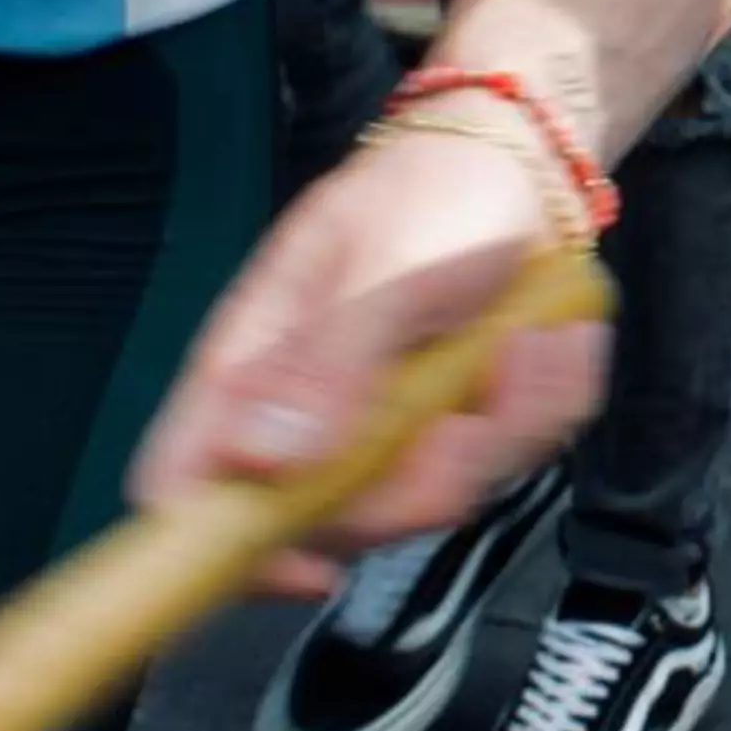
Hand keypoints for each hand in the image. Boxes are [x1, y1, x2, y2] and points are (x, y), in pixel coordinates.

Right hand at [127, 117, 614, 585]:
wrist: (518, 168)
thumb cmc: (428, 198)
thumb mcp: (381, 270)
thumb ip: (326, 365)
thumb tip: (261, 465)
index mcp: (250, 374)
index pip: (185, 491)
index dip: (225, 551)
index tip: (310, 563)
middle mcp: (309, 420)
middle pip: (332, 527)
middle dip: (421, 480)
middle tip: (464, 407)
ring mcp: (391, 435)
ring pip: (437, 500)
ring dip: (501, 423)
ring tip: (517, 338)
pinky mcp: (465, 434)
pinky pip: (512, 461)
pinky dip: (545, 402)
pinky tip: (542, 339)